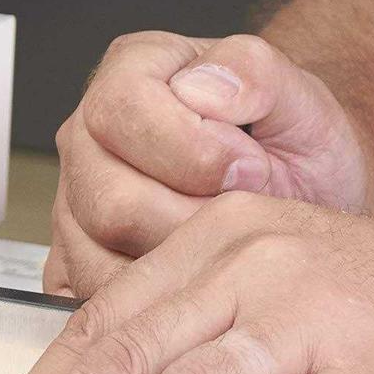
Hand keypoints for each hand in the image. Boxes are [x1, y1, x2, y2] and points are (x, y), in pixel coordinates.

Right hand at [45, 32, 368, 297]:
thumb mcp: (299, 96)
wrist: (296, 190)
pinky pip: (97, 297)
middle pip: (110, 201)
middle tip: (240, 212)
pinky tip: (198, 275)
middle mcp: (87, 138)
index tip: (250, 166)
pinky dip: (156, 300)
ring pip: (100, 259)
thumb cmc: (288, 144)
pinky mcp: (76, 260)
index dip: (194, 150)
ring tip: (221, 241)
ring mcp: (74, 203)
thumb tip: (202, 88)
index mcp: (129, 73)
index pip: (124, 111)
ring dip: (177, 264)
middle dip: (192, 220)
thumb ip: (255, 73)